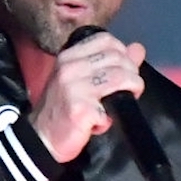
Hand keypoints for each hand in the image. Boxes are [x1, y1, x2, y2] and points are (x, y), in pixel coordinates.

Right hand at [29, 30, 146, 162]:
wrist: (42, 139)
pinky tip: (100, 122)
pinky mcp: (80, 109)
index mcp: (69, 57)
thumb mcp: (82, 80)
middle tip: (125, 91)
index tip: (122, 71)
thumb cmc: (63, 109)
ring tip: (117, 104)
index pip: (107, 41)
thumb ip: (112, 62)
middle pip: (118, 58)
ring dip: (130, 92)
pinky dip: (111, 119)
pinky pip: (113, 107)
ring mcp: (74, 87)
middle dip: (131, 76)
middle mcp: (70, 68)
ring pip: (121, 77)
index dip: (122, 55)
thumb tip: (137, 49)